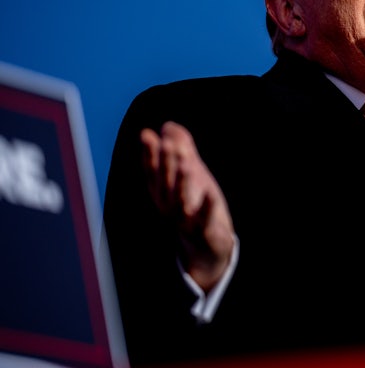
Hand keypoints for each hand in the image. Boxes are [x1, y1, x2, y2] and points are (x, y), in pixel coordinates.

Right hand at [140, 121, 234, 291]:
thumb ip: (181, 149)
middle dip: (166, 164)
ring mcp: (185, 221)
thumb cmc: (197, 206)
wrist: (208, 247)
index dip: (149, 154)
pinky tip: (210, 194)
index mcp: (163, 192)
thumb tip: (168, 125)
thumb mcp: (190, 174)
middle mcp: (169, 206)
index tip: (146, 135)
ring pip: (181, 201)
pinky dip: (206, 208)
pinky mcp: (203, 232)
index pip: (153, 172)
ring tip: (187, 164)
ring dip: (182, 183)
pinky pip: (204, 221)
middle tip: (168, 143)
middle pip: (166, 183)